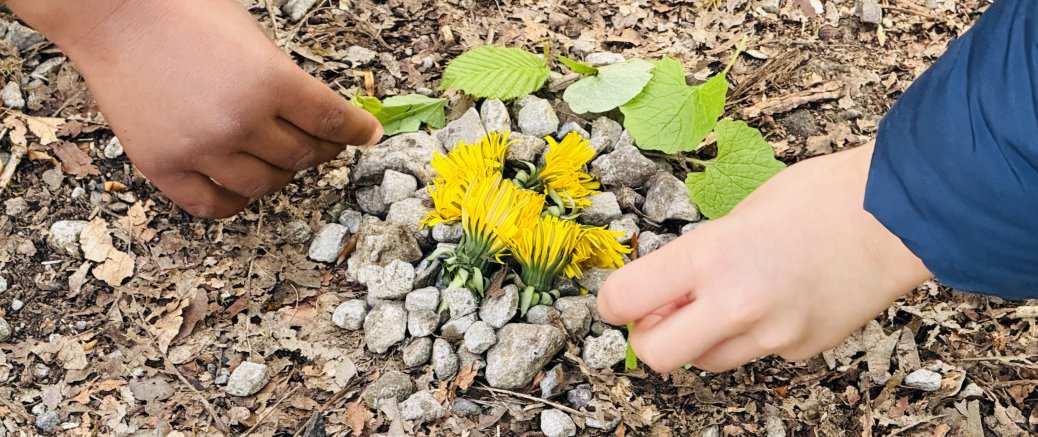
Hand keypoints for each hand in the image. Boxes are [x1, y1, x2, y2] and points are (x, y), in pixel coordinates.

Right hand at [9, 0, 381, 217]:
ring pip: (264, 185)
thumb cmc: (186, 15)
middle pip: (301, 157)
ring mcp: (201, 149)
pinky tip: (241, 186)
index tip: (366, 136)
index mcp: (271, 82)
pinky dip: (235, 200)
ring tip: (277, 159)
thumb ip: (287, 84)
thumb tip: (323, 120)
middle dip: (319, 151)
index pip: (332, 122)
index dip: (356, 132)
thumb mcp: (255, 40)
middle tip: (320, 145)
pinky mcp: (164, 166)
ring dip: (280, 174)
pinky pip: (213, 205)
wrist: (113, 13)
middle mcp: (240, 122)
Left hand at [597, 143, 932, 372]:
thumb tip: (662, 291)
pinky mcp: (802, 351)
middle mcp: (736, 305)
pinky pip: (755, 355)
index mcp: (712, 257)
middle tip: (664, 312)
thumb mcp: (738, 213)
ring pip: (705, 361)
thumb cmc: (821, 197)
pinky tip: (778, 301)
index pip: (625, 300)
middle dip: (650, 337)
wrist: (901, 214)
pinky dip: (752, 336)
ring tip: (729, 299)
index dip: (612, 302)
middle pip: (655, 355)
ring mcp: (772, 335)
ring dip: (700, 339)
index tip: (618, 299)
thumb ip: (696, 258)